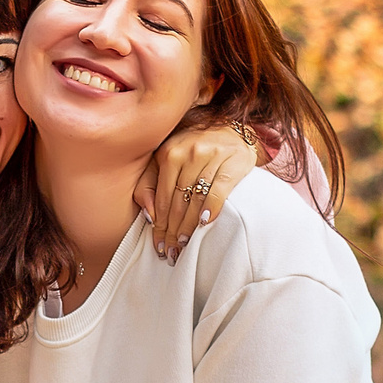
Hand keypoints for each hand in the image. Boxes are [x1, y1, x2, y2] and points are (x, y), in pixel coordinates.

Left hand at [133, 121, 263, 257]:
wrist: (232, 128)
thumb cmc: (193, 149)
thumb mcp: (166, 159)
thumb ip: (149, 184)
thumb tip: (149, 216)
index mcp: (168, 152)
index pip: (162, 197)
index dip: (159, 225)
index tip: (159, 247)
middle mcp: (189, 151)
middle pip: (178, 201)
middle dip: (172, 231)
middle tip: (171, 253)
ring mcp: (212, 155)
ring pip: (196, 198)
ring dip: (189, 225)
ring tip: (184, 245)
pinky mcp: (234, 160)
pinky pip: (220, 189)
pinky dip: (212, 207)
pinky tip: (205, 222)